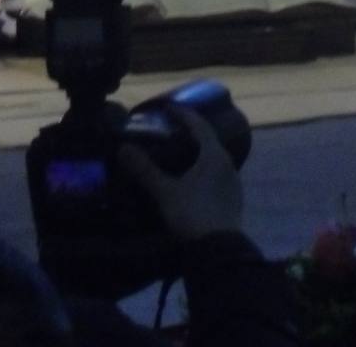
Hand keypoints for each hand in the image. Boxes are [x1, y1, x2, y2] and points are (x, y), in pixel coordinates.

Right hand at [117, 105, 244, 242]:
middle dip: (190, 131)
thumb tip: (123, 148)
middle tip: (169, 127)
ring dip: (196, 150)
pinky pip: (215, 172)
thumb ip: (145, 170)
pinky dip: (201, 167)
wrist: (218, 248)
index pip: (199, 125)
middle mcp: (228, 162)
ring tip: (177, 150)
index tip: (167, 107)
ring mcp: (232, 180)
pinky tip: (189, 176)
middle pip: (208, 139)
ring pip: (213, 157)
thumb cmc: (192, 214)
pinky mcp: (231, 196)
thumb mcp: (166, 192)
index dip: (183, 114)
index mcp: (215, 155)